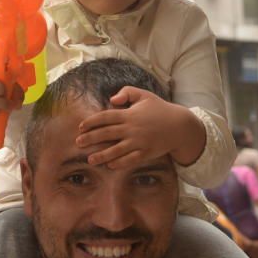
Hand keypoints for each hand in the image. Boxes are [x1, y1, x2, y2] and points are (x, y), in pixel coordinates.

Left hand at [76, 87, 199, 168]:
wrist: (180, 126)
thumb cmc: (160, 109)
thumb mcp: (144, 95)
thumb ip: (127, 92)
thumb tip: (111, 99)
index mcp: (129, 114)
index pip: (106, 117)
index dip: (92, 122)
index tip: (81, 127)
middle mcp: (132, 129)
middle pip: (107, 134)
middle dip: (91, 138)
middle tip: (78, 143)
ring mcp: (139, 142)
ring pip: (116, 150)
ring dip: (101, 155)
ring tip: (90, 159)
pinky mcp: (146, 153)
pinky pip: (130, 160)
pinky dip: (119, 163)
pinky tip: (109, 165)